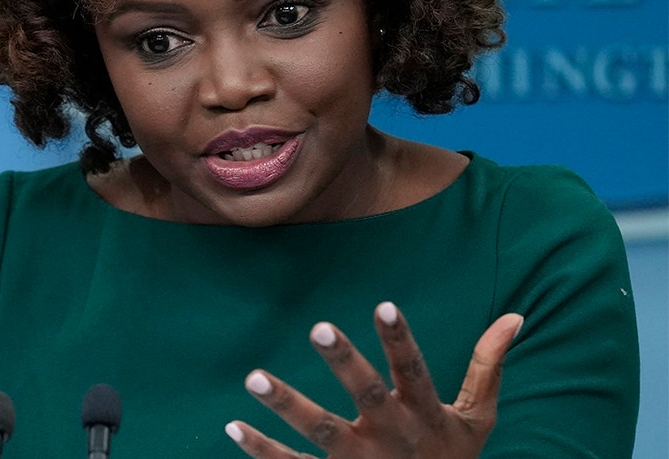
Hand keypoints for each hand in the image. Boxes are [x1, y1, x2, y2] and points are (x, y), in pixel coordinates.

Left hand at [225, 302, 522, 457]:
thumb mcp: (478, 419)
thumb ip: (488, 367)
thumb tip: (514, 316)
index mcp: (424, 414)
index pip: (413, 370)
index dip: (399, 339)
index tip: (384, 304)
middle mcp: (391, 436)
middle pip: (366, 395)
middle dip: (344, 362)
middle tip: (319, 326)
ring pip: (321, 431)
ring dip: (287, 404)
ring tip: (254, 376)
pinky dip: (262, 448)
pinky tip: (234, 425)